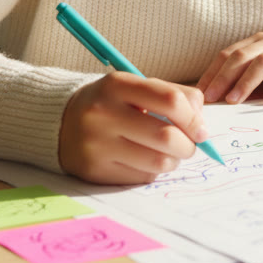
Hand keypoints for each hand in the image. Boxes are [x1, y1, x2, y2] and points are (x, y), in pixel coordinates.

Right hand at [57, 72, 208, 183]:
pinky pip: (141, 177)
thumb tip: (202, 120)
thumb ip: (172, 94)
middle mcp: (103, 114)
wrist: (60, 122)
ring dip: (173, 161)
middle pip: (166, 137)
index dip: (194, 118)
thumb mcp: (134, 87)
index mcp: (117, 85)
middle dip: (189, 145)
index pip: (171, 101)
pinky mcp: (95, 170)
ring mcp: (97, 145)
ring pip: (157, 162)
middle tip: (190, 145)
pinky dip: (153, 171)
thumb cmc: (110, 103)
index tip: (201, 129)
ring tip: (170, 154)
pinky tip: (146, 160)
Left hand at [197, 28, 262, 105]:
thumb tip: (220, 97)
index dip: (214, 71)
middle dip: (225, 77)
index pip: (230, 53)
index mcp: (259, 41)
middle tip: (212, 98)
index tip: (200, 92)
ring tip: (235, 100)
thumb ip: (248, 72)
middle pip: (243, 56)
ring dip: (247, 81)